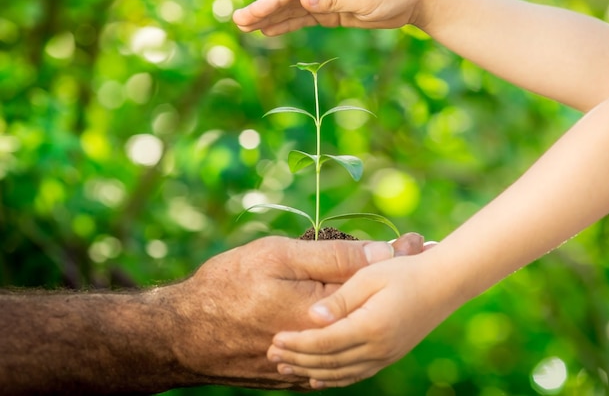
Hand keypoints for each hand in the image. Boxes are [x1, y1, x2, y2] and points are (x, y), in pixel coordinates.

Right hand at [165, 233, 424, 389]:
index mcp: (322, 311)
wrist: (183, 335)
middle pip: (370, 305)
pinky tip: (356, 306)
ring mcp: (312, 362)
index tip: (418, 241)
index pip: (373, 281)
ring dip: (377, 301)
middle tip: (413, 249)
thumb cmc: (226, 287)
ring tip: (392, 273)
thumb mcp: (276, 257)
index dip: (396, 258)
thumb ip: (331, 257)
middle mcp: (325, 342)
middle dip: (393, 276)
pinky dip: (350, 324)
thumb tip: (380, 251)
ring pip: (355, 328)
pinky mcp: (296, 374)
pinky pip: (335, 348)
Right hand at [233, 0, 424, 35]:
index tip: (250, 15)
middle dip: (263, 9)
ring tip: (248, 28)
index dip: (269, 2)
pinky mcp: (334, 11)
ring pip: (294, 9)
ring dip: (272, 18)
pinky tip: (272, 30)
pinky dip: (289, 24)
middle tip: (238, 22)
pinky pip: (307, 18)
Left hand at [265, 245, 461, 388]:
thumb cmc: (404, 271)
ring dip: (311, 371)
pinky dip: (333, 377)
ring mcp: (385, 355)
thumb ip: (340, 299)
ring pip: (341, 373)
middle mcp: (378, 348)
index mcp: (371, 327)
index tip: (275, 339)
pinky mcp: (389, 355)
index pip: (325, 342)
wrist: (444, 283)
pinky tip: (318, 376)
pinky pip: (356, 374)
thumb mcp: (369, 276)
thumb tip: (312, 318)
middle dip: (298, 359)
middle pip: (329, 362)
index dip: (298, 343)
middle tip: (273, 355)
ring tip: (287, 368)